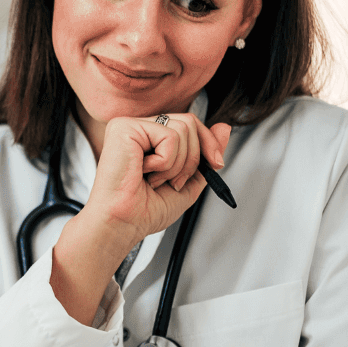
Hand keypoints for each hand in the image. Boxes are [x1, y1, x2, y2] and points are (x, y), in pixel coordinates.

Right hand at [49, 113, 230, 323]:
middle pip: (190, 122)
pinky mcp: (124, 127)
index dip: (208, 143)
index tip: (216, 164)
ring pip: (183, 129)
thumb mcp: (188, 183)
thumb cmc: (144, 210)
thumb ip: (206, 155)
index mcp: (151, 138)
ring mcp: (130, 125)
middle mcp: (140, 127)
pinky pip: (169, 136)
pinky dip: (166, 162)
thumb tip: (224, 127)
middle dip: (193, 159)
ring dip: (177, 165)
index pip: (190, 124)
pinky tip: (144, 172)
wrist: (122, 224)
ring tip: (155, 179)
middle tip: (173, 182)